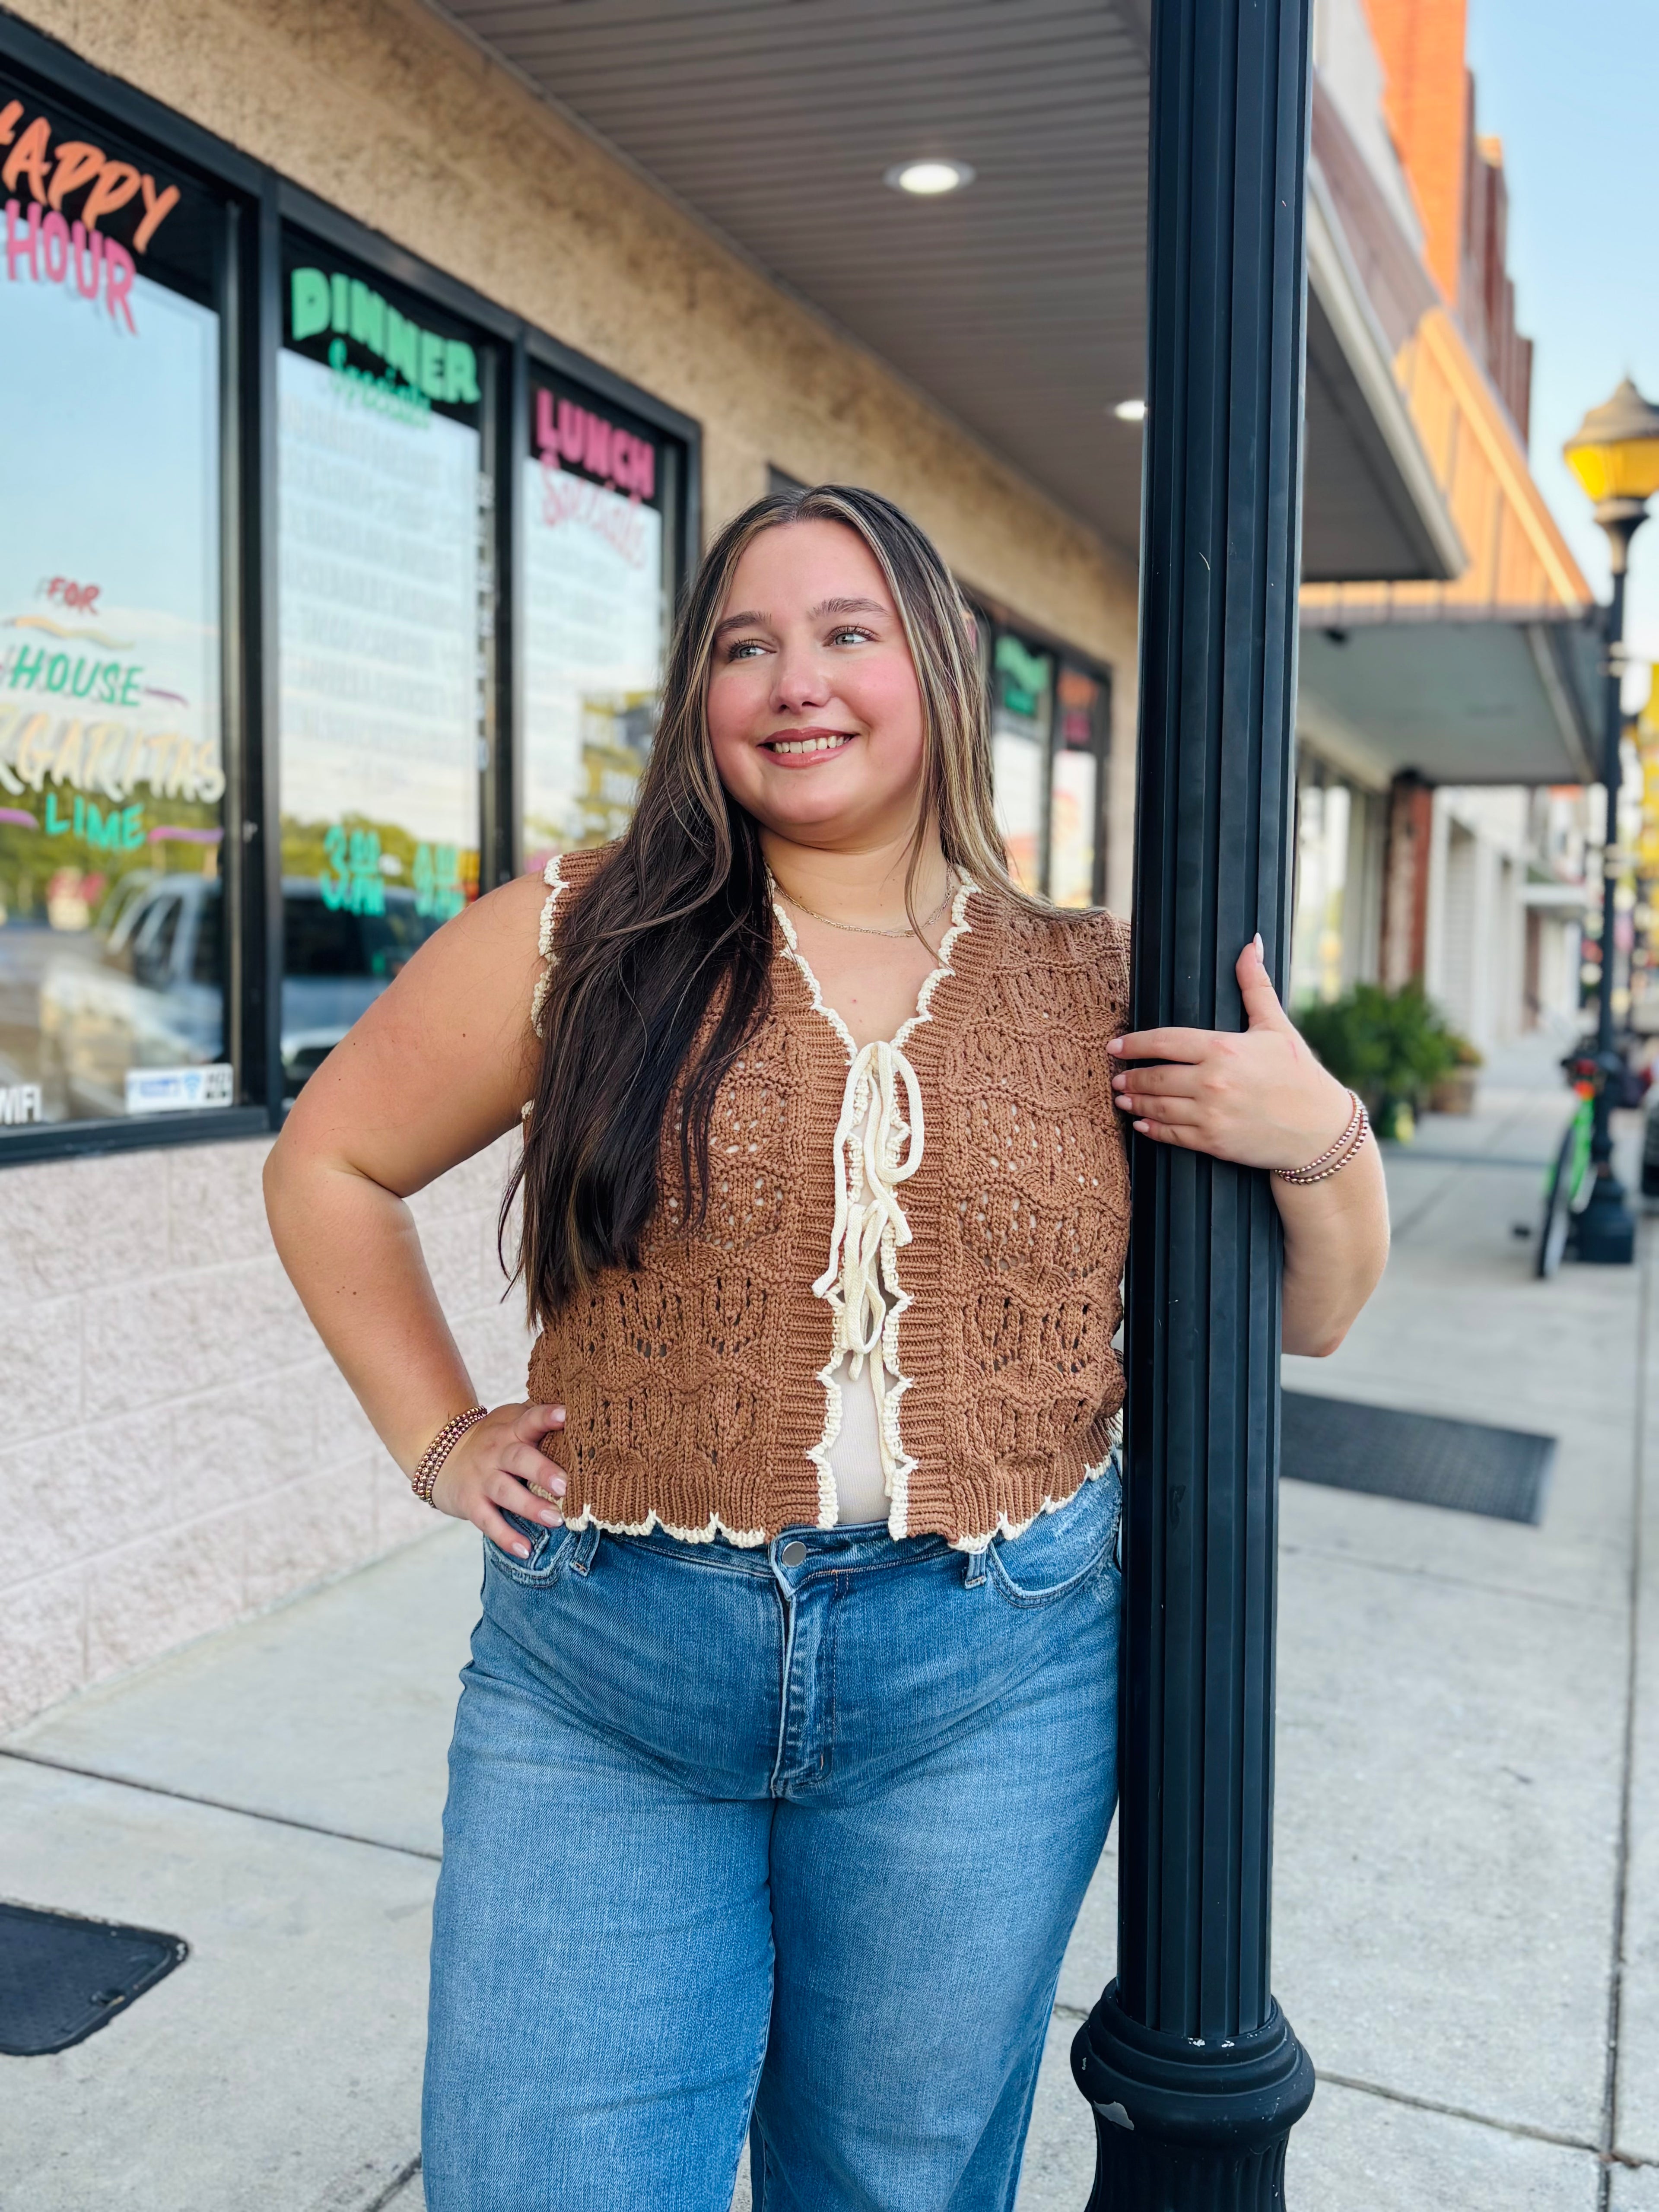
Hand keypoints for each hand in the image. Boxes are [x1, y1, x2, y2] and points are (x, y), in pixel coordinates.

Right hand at [429, 1401, 566, 1556]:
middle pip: (518, 1458)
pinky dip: (506, 1537)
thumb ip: (540, 1422)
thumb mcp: (512, 1422)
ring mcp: (482, 1478)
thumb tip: (585, 1417)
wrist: (442, 1456)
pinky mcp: (471, 1503)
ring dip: (530, 1506)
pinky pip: (488, 1521)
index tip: (566, 1415)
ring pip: (505, 1491)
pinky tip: (525, 1550)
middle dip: (542, 1471)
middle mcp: (496, 1452)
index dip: (547, 1416)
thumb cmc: (496, 1441)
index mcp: (512, 1429)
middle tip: (565, 1485)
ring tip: (555, 1519)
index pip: (530, 1419)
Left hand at [1109, 937, 1352, 1173]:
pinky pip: (1171, 1134)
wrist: (1319, 1130)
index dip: (1134, 1044)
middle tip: (1116, 1076)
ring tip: (1122, 1096)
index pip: (1165, 1041)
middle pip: (1155, 1075)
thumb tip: (1252, 943)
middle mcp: (1212, 1081)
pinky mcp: (1213, 1142)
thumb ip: (1255, 986)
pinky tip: (1141, 1124)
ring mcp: (1210, 1114)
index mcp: (1222, 1048)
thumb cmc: (1299, 1075)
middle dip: (1131, 1076)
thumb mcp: (1277, 1026)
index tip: (1115, 1046)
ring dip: (1135, 1101)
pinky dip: (1152, 1128)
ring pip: (1157, 1106)